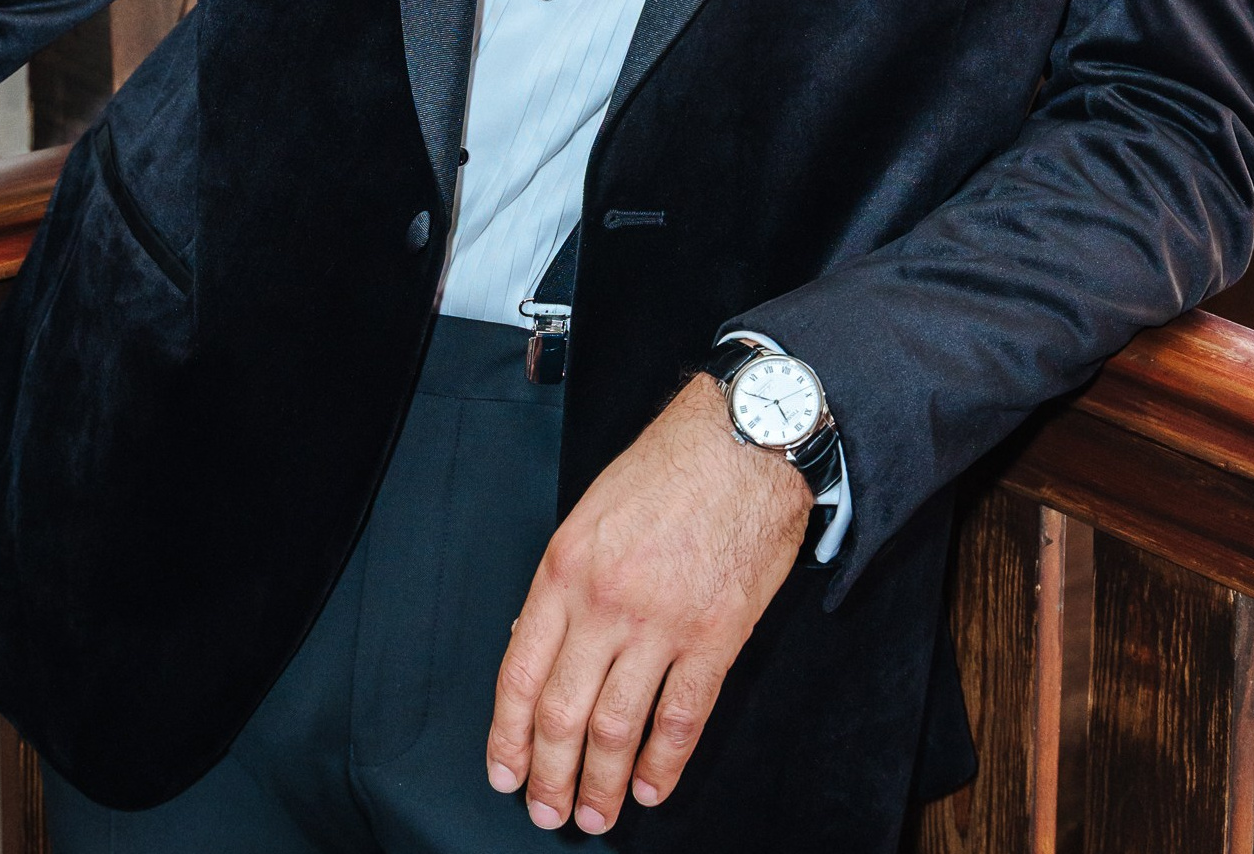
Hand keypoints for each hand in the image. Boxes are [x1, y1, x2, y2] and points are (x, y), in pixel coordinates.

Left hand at [486, 372, 811, 832]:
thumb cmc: (671, 464)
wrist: (746, 439)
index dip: (508, 737)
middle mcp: (604, 601)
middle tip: (549, 811)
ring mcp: (661, 622)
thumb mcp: (593, 511)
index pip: (520, 674)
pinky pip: (682, 717)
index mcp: (565, 567)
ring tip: (596, 815)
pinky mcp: (715, 634)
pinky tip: (651, 786)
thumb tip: (540, 648)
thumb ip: (566, 581)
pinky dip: (664, 764)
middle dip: (550, 775)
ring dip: (601, 784)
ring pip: (616, 727)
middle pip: (562, 713)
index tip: (506, 774)